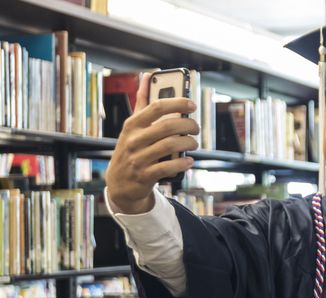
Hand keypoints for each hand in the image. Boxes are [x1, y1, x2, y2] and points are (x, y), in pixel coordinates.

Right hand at [106, 72, 199, 213]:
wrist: (119, 182)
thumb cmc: (131, 148)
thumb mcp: (133, 125)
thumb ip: (142, 101)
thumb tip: (147, 76)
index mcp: (133, 124)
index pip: (157, 107)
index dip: (177, 103)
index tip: (192, 104)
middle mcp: (134, 139)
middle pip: (167, 126)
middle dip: (188, 125)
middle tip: (196, 128)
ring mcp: (138, 158)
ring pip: (170, 146)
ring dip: (188, 144)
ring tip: (194, 143)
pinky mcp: (145, 176)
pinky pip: (168, 167)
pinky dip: (182, 163)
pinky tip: (189, 161)